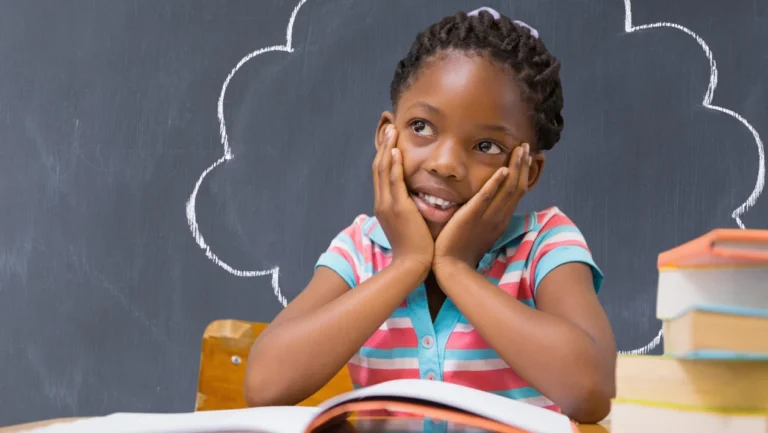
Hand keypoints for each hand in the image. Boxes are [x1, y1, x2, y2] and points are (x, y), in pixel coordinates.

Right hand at [373, 125, 433, 269]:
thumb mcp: (408, 223)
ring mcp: (387, 204)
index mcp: (383, 205)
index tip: (389, 139)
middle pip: (378, 167)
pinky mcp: (397, 208)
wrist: (412, 264)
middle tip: (388, 127)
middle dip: (383, 145)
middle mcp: (381, 202)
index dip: (384, 154)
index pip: (381, 174)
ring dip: (386, 148)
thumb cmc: (415, 247)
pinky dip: (393, 165)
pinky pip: (393, 181)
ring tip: (391, 130)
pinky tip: (395, 151)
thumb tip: (415, 198)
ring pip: (383, 170)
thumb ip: (408, 208)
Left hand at [434, 143, 532, 269]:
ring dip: (515, 168)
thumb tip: (488, 202)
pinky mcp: (471, 217)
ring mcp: (487, 217)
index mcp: (501, 220)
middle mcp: (499, 217)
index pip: (518, 192)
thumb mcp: (481, 230)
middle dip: (523, 165)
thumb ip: (486, 215)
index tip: (529, 158)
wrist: (451, 267)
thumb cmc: (462, 250)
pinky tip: (502, 169)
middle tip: (526, 146)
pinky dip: (495, 183)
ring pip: (507, 189)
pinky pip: (486, 198)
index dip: (525, 174)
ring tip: (520, 150)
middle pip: (517, 187)